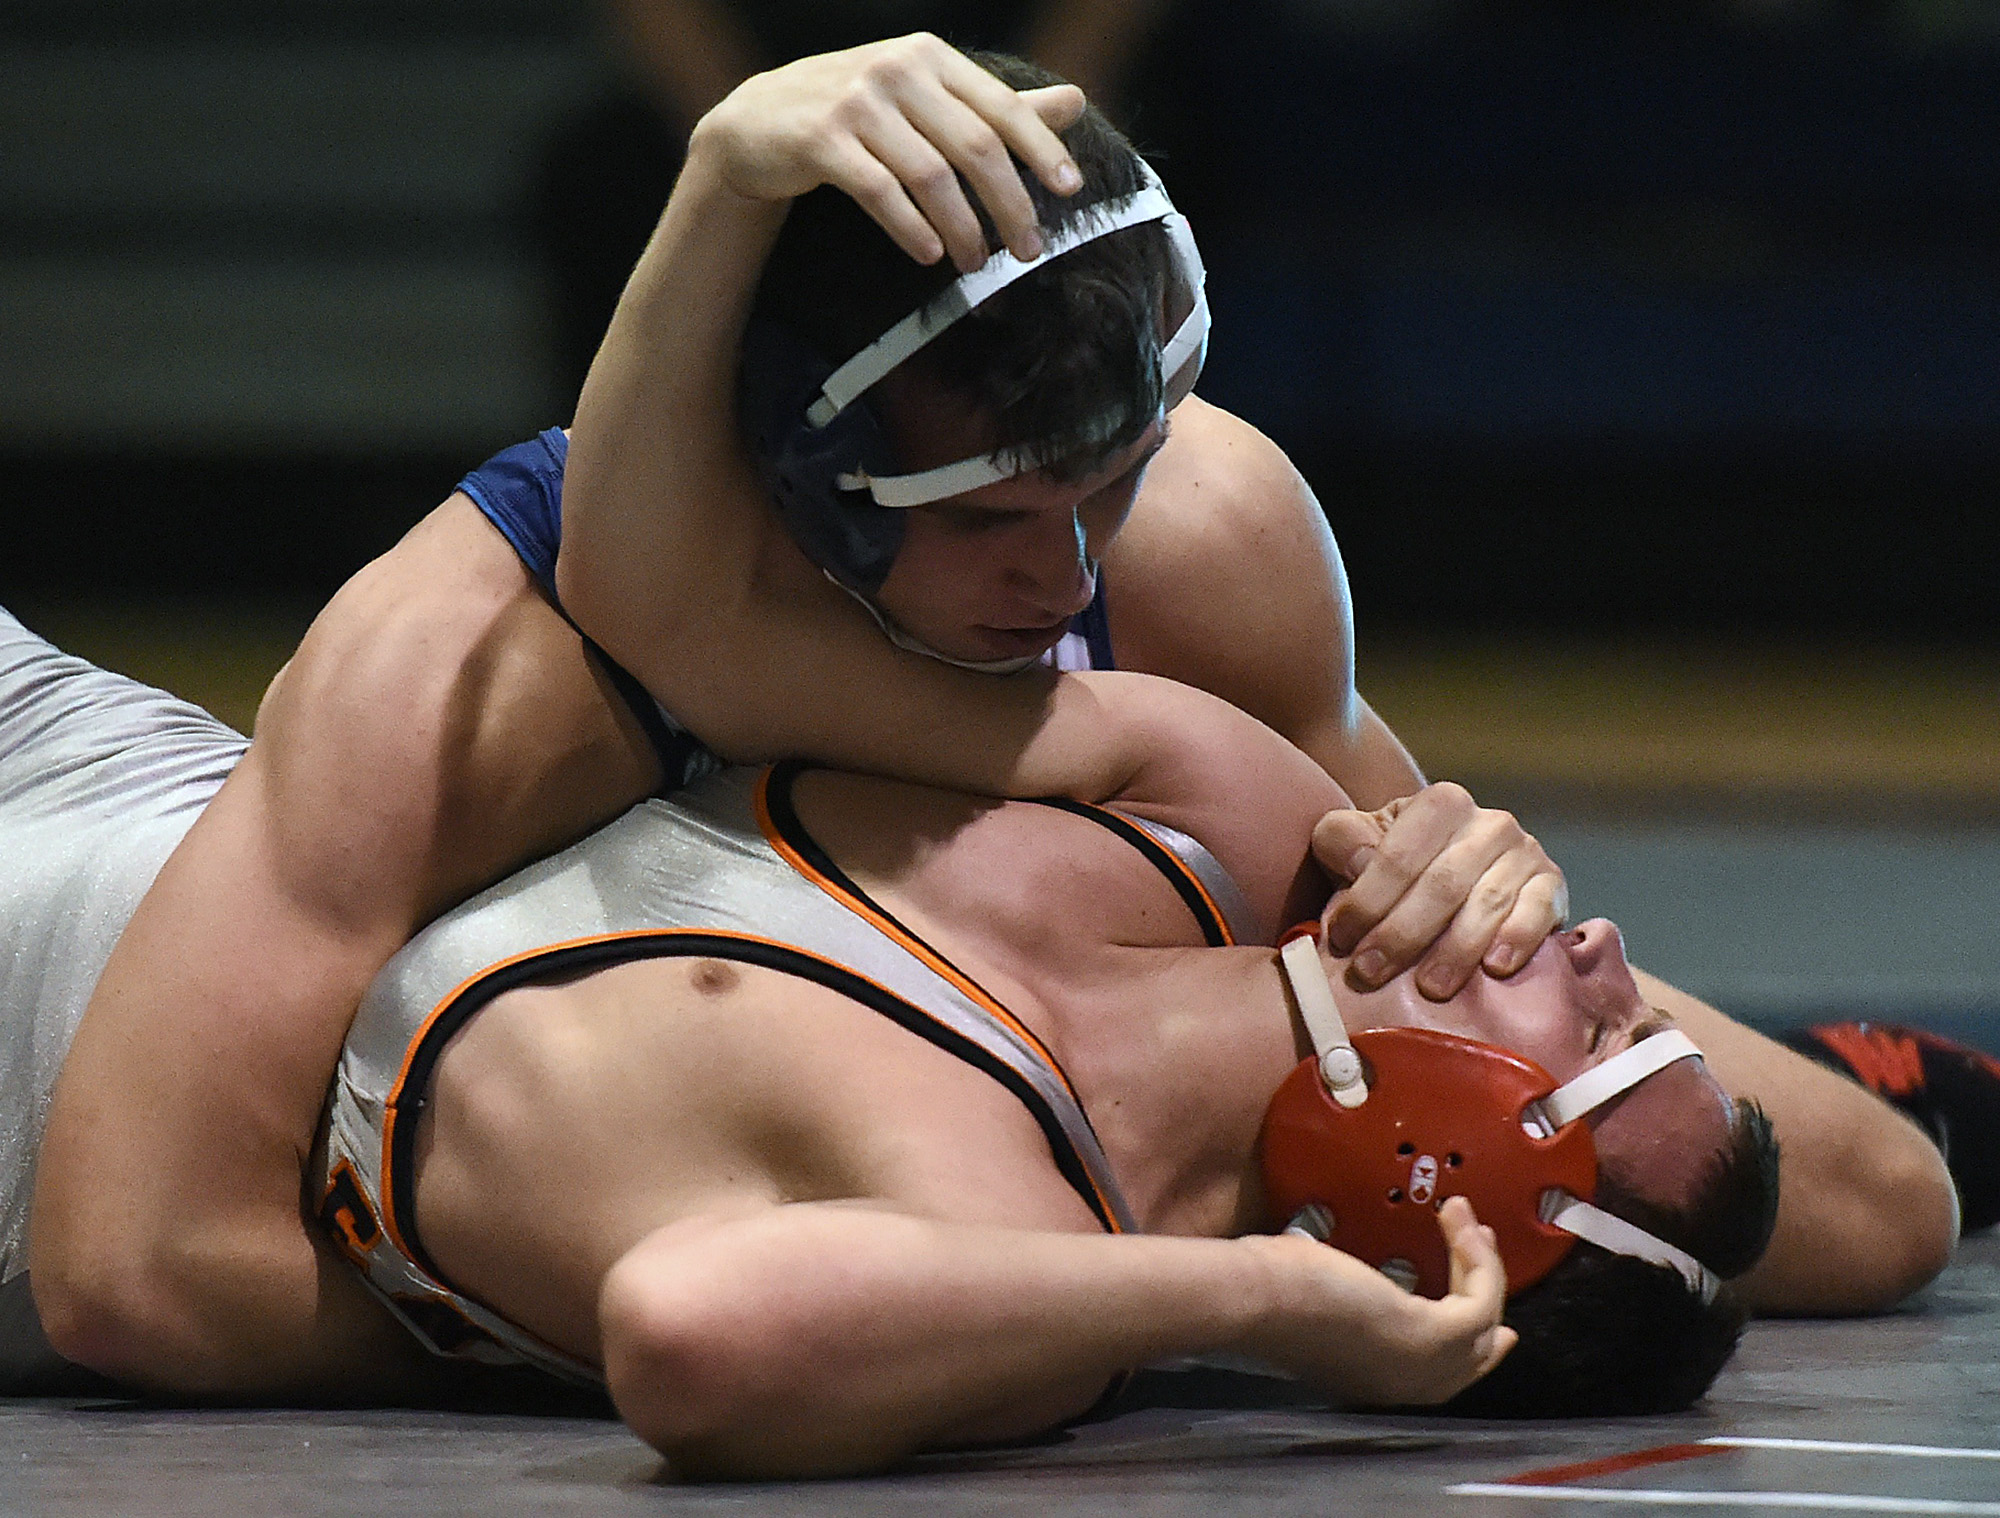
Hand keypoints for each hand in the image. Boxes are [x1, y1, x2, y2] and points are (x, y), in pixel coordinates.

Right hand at [690, 33, 1086, 271]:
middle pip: (974, 145)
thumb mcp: (925, 98)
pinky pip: (881, 192)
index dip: (1041, 149)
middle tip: (1028, 250)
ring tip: (977, 263)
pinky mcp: (821, 139)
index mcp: (930, 56)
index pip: (1001, 106)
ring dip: (963, 227)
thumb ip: (995, 106)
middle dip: (1009, 204)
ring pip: (930, 174)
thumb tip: (1075, 101)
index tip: (1070, 191)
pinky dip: (912, 228)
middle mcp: (897, 69)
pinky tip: (931, 254)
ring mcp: (856, 101)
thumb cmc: (855, 113)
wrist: (758, 122)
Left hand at [1245, 1197, 1515, 1406]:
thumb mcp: (1323, 1294)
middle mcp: (1403, 1384)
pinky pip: (1480, 1303)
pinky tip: (1462, 1225)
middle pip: (1472, 1353)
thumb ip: (1352, 1295)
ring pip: (1482, 1324)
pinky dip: (1480, 1262)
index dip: (1468, 1334)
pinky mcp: (1431, 1337)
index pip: (1441, 1368)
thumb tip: (1362, 1272)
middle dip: (1487, 1299)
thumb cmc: (1268, 1289)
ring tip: (1468, 1219)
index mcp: (1374, 1377)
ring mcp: (1420, 1367)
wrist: (1253, 1299)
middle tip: (1485, 1247)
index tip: (1476, 1293)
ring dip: (1483, 1266)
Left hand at [1312, 782, 1567, 998]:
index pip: (1398, 856)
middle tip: (1372, 972)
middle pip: (1442, 885)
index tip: (1342, 940)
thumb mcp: (1356, 840)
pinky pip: (1538, 912)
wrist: (1457, 873)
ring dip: (1455, 950)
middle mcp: (1489, 822)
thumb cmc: (1396, 862)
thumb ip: (1343, 840)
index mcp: (1440, 803)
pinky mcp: (1552, 885)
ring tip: (1428, 987)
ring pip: (1487, 903)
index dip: (1367, 901)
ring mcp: (1525, 852)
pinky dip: (1517, 939)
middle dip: (1402, 934)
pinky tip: (1495, 968)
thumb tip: (1360, 864)